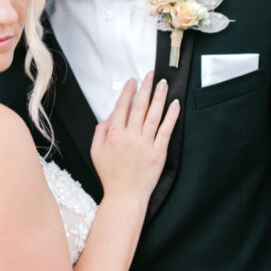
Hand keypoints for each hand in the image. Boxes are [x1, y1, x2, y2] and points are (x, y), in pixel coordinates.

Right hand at [90, 72, 180, 201]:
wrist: (125, 196)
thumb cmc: (109, 175)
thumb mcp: (96, 152)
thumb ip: (100, 131)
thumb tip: (110, 115)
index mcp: (114, 135)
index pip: (122, 107)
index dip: (128, 92)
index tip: (133, 81)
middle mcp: (131, 137)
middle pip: (140, 107)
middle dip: (145, 88)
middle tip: (150, 75)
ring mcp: (146, 144)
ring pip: (154, 115)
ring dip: (159, 97)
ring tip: (163, 83)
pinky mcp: (159, 152)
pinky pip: (166, 130)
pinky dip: (171, 115)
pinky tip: (174, 104)